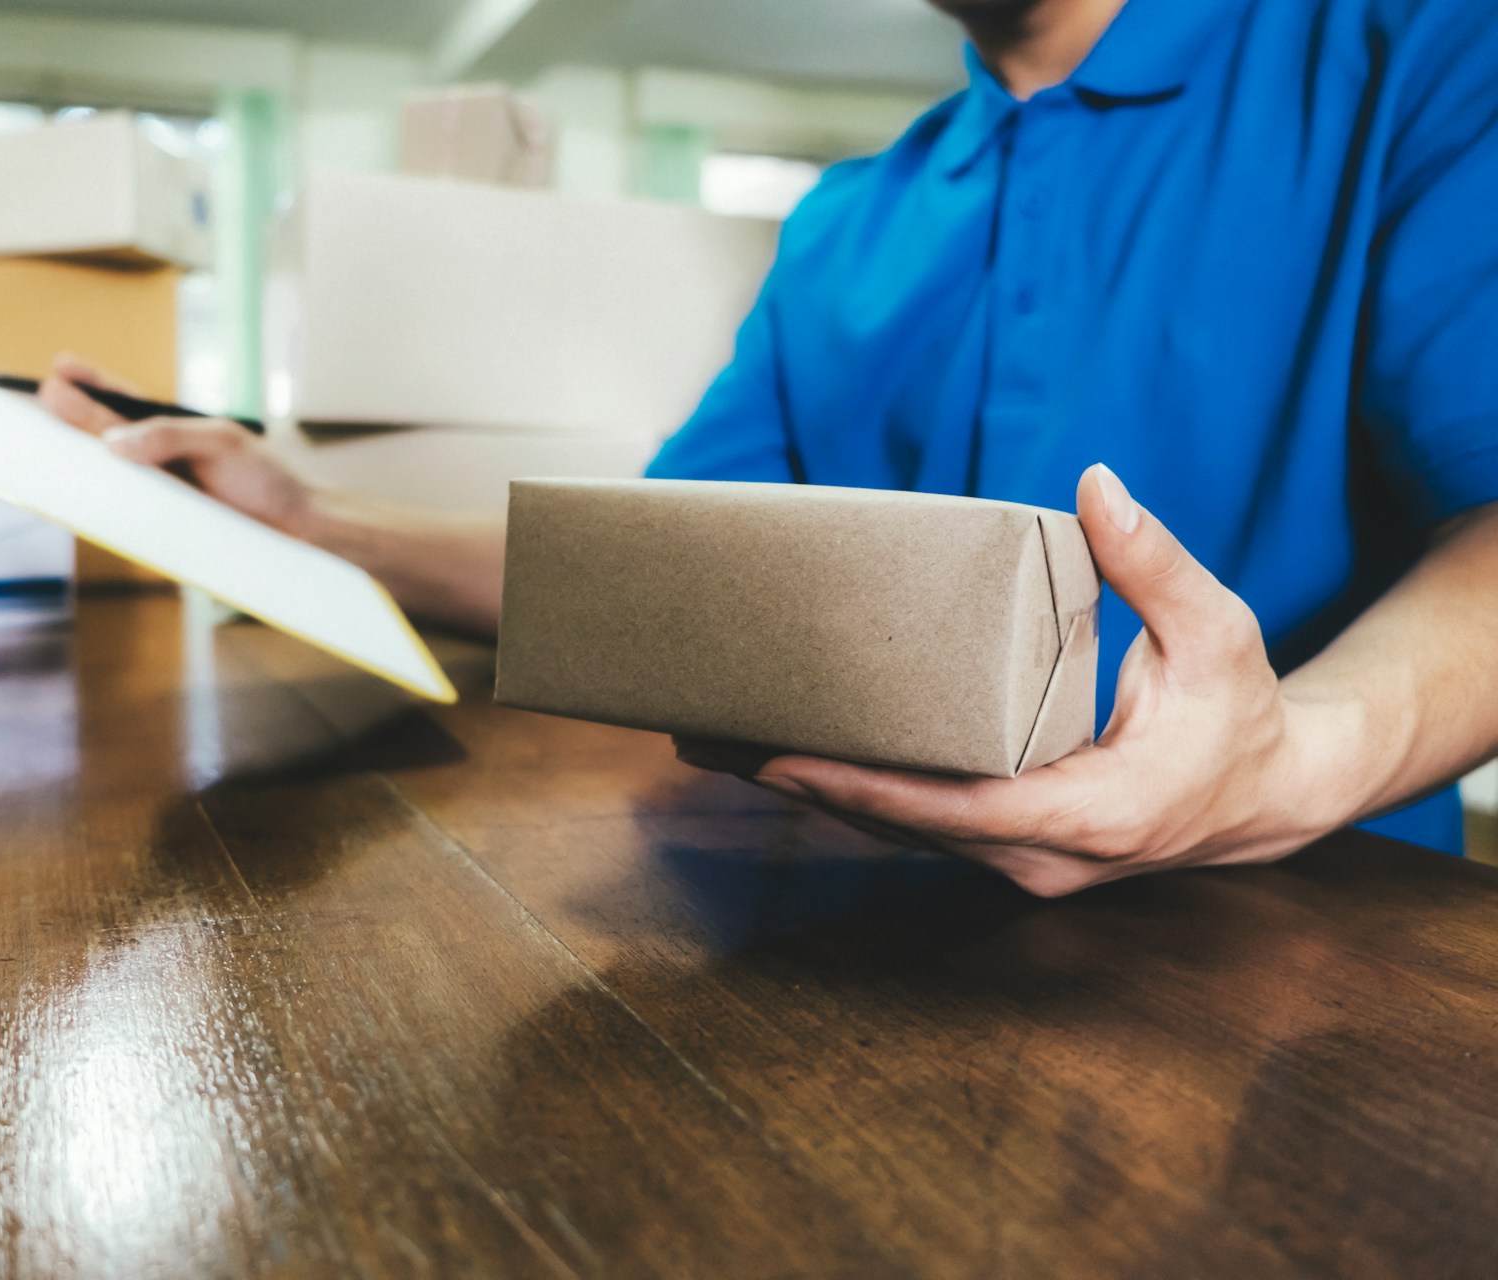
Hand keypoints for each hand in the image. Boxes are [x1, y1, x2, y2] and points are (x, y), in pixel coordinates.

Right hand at [36, 353, 316, 535]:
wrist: (299, 530)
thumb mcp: (221, 444)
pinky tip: (76, 501)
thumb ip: (169, 436)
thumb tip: (113, 443)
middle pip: (105, 435)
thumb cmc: (267, 480)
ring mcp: (160, 494)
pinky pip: (123, 514)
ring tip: (47, 444)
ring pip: (109, 474)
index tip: (61, 366)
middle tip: (41, 396)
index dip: (92, 385)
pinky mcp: (164, 528)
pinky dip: (98, 507)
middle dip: (73, 416)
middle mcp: (161, 459)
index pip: (123, 403)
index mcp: (174, 431)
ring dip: (79, 460)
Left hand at [679, 465, 1346, 896]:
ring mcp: (1026, 863)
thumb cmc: (1241, 713)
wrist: (1274, 794)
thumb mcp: (1218, 633)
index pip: (954, 808)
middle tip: (717, 738)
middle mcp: (1046, 855)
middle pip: (903, 827)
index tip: (784, 758)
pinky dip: (857, 797)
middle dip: (808, 786)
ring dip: (816, 795)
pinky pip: (921, 829)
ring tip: (727, 748)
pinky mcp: (1013, 851)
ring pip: (902, 835)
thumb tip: (1098, 487)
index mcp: (1093, 811)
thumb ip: (1155, 564)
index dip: (864, 787)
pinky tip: (795, 764)